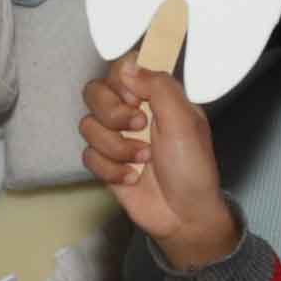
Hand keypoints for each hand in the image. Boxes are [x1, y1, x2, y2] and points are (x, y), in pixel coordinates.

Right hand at [80, 54, 241, 272]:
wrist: (184, 215)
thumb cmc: (192, 167)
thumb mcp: (184, 121)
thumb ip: (158, 86)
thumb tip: (128, 65)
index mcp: (156, 95)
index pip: (123, 66)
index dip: (121, 79)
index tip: (136, 97)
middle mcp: (133, 111)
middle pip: (96, 91)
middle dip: (113, 113)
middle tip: (140, 126)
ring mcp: (117, 137)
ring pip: (88, 125)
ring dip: (117, 146)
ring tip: (144, 160)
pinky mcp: (106, 162)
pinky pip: (88, 155)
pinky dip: (111, 169)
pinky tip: (132, 178)